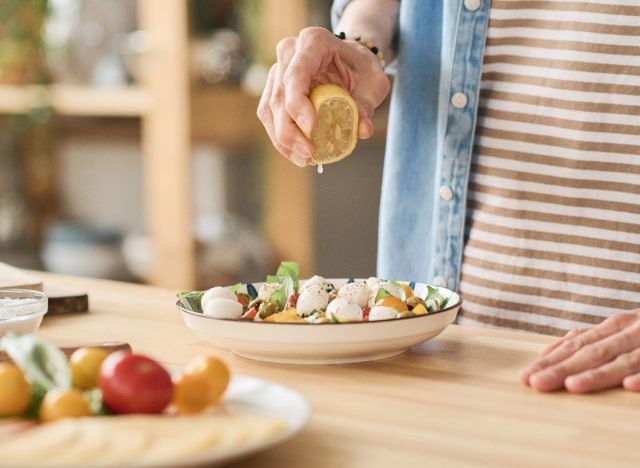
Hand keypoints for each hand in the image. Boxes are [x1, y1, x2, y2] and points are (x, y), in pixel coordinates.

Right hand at [257, 27, 389, 166]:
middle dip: (290, 131)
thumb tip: (363, 130)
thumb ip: (366, 105)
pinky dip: (282, 139)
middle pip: (278, 96)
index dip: (298, 104)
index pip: (296, 75)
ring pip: (269, 110)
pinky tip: (298, 155)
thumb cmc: (361, 68)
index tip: (312, 129)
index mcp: (313, 42)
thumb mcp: (373, 83)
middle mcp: (289, 53)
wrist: (350, 61)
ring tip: (305, 159)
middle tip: (309, 154)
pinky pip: (270, 118)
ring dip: (283, 139)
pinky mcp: (274, 90)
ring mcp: (277, 71)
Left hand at [519, 311, 639, 392]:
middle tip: (536, 382)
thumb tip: (546, 351)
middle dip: (562, 368)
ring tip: (572, 385)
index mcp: (613, 327)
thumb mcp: (619, 327)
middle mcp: (629, 332)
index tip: (525, 376)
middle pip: (592, 353)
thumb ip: (587, 338)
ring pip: (623, 361)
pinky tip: (628, 385)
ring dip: (596, 374)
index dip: (550, 361)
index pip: (575, 346)